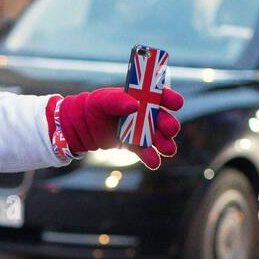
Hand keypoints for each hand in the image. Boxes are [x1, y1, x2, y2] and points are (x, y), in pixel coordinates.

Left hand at [57, 86, 183, 170]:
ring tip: (168, 150)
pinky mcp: (134, 145)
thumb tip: (135, 105)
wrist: (82, 126)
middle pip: (163, 119)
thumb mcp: (102, 100)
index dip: (170, 99)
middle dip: (169, 124)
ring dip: (165, 144)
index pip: (160, 95)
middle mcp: (145, 113)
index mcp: (141, 96)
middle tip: (170, 130)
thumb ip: (118, 101)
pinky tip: (155, 163)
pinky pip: (145, 151)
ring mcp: (141, 130)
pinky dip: (151, 157)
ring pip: (158, 138)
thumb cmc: (94, 106)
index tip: (176, 104)